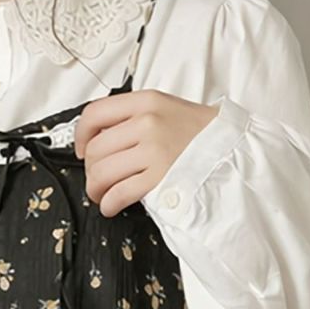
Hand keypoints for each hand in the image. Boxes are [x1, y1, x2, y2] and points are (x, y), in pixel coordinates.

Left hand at [74, 89, 216, 217]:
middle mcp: (147, 123)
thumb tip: (97, 139)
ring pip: (102, 173)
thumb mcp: (164, 108)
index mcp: (145, 102)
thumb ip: (132, 118)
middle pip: (95, 149)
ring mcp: (154, 151)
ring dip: (95, 189)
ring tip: (101, 194)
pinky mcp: (160, 178)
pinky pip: (119, 194)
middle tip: (96, 179)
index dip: (80, 135)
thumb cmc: (196, 132)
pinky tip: (111, 206)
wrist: (229, 148)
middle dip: (90, 170)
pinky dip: (108, 204)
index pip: (95, 114)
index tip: (81, 149)